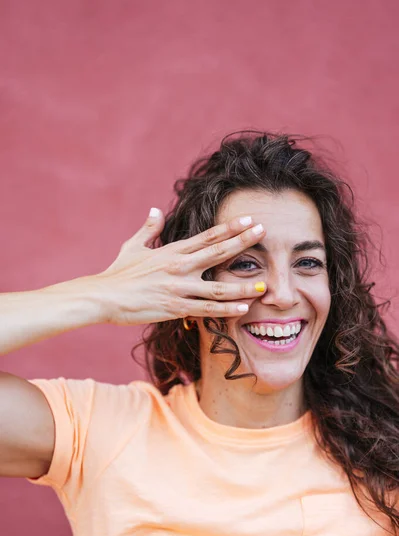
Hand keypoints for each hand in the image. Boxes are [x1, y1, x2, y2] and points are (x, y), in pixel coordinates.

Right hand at [95, 208, 265, 326]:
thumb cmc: (119, 273)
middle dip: (243, 242)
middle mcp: (180, 267)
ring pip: (218, 287)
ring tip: (263, 284)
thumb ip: (148, 229)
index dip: (230, 228)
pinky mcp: (176, 308)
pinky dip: (226, 310)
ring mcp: (179, 288)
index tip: (250, 221)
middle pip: (218, 252)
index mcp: (173, 251)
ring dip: (242, 286)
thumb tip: (154, 210)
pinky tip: (243, 309)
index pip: (208, 236)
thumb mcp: (133, 246)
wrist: (105, 297)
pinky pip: (206, 310)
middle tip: (264, 233)